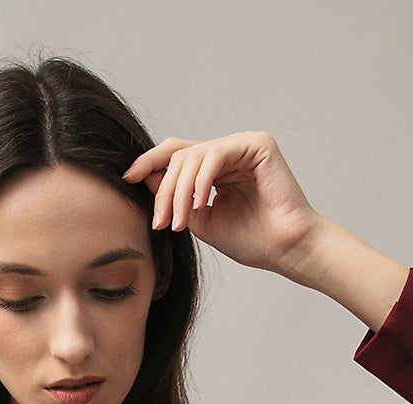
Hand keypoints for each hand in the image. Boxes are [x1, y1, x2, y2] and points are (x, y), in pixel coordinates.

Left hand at [121, 130, 323, 275]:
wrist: (285, 250)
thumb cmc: (251, 241)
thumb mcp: (200, 220)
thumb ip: (175, 198)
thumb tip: (144, 174)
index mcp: (216, 169)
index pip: (177, 156)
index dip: (149, 162)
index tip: (126, 178)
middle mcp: (228, 152)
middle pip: (180, 156)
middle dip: (164, 190)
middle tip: (160, 222)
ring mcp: (243, 145)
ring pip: (193, 156)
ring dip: (179, 191)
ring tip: (178, 222)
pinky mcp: (257, 144)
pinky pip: (216, 154)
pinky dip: (201, 180)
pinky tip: (198, 204)